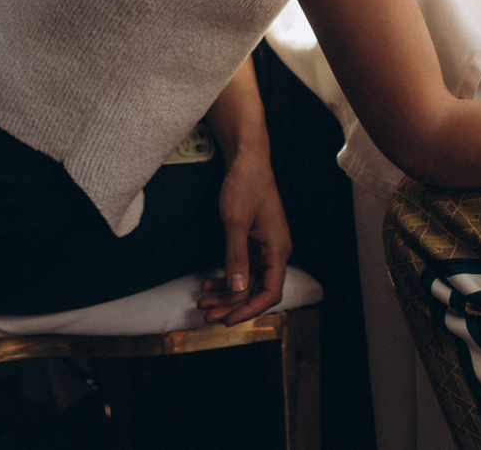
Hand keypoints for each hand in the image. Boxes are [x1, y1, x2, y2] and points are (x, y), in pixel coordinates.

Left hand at [198, 159, 290, 324]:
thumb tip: (237, 288)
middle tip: (207, 314)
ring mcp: (265, 247)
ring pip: (248, 281)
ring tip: (203, 302)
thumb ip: (236, 257)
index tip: (227, 319)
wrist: (247, 160)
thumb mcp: (236, 222)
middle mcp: (275, 252)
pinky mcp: (255, 242)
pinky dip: (227, 277)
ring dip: (227, 294)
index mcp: (277, 249)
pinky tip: (208, 283)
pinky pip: (243, 268)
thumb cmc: (245, 185)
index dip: (249, 309)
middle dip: (232, 305)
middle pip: (256, 290)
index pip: (270, 292)